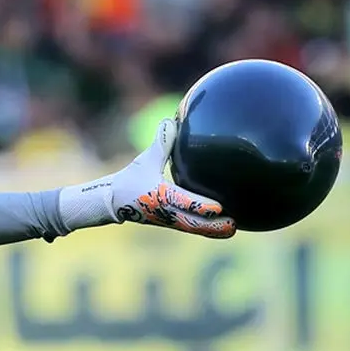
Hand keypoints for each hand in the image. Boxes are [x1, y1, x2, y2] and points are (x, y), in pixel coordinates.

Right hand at [110, 118, 236, 238]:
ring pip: (195, 229)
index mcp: (162, 196)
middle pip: (195, 223)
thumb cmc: (131, 179)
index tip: (219, 207)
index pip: (185, 203)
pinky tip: (222, 227)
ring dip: (213, 230)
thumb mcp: (146, 159)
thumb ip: (161, 142)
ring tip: (233, 228)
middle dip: (214, 225)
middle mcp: (168, 211)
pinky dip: (207, 230)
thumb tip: (171, 120)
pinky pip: (192, 229)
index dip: (202, 206)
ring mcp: (171, 220)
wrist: (115, 201)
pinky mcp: (172, 224)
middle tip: (234, 224)